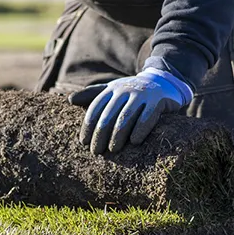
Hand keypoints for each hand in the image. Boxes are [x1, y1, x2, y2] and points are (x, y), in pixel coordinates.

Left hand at [68, 68, 192, 153]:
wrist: (163, 82)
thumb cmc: (132, 92)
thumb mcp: (112, 90)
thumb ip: (92, 95)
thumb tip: (69, 100)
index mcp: (112, 90)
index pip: (95, 108)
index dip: (88, 125)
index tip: (83, 142)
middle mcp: (125, 90)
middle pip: (109, 115)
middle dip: (100, 134)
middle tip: (96, 151)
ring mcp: (142, 95)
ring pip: (126, 117)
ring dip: (117, 135)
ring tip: (113, 150)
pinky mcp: (158, 101)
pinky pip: (148, 117)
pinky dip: (140, 129)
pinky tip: (134, 142)